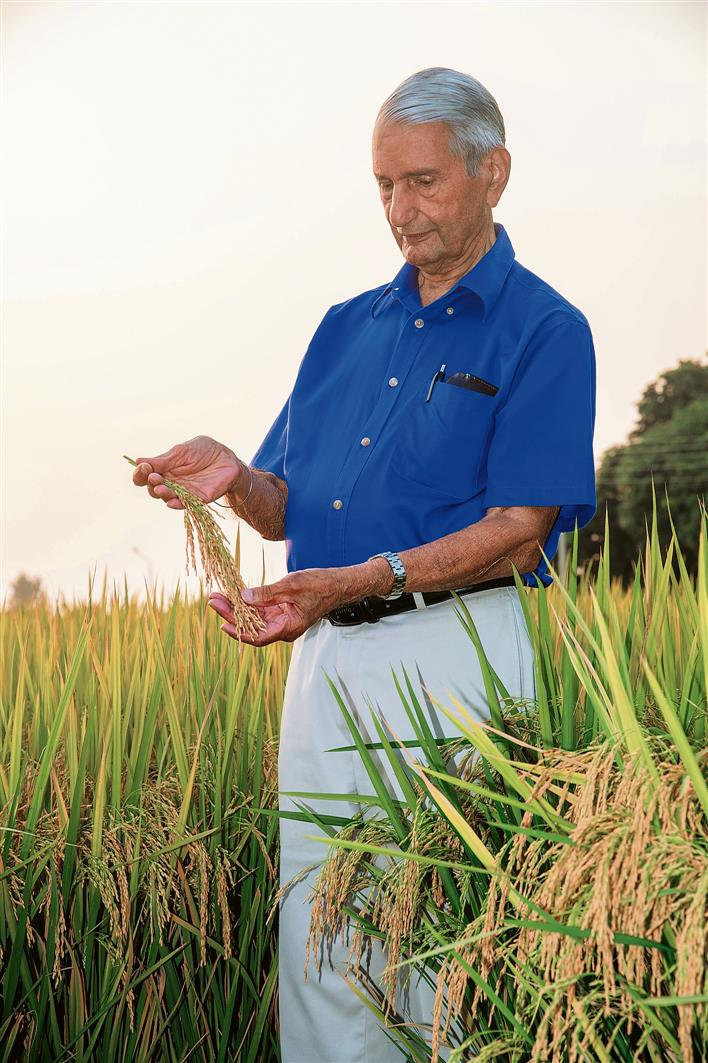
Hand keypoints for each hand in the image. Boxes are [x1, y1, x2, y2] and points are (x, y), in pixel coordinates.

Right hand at [132, 435, 243, 508]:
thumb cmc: (204, 451)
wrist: (227, 458)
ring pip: (167, 497)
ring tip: (160, 488)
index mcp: (164, 470)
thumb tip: (138, 462)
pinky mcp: (198, 499)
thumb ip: (163, 460)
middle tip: (154, 477)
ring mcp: (183, 492)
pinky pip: (185, 504)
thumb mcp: (182, 452)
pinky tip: (171, 502)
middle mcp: (171, 483)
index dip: (141, 474)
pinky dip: (177, 504)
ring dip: (162, 494)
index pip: (146, 476)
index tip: (143, 468)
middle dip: (151, 483)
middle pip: (153, 489)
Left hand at [208, 567, 358, 645]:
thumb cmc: (320, 585)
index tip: (221, 621)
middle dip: (231, 614)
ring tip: (218, 595)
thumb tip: (243, 596)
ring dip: (236, 607)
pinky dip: (247, 602)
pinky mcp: (280, 610)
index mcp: (288, 627)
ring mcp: (281, 619)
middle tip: (213, 599)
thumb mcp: (292, 585)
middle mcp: (282, 627)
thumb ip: (267, 593)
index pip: (257, 636)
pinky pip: (260, 610)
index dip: (237, 631)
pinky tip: (234, 594)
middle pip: (251, 626)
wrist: (337, 584)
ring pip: (253, 618)